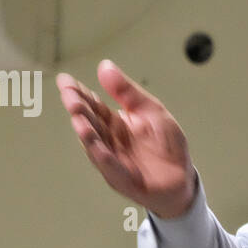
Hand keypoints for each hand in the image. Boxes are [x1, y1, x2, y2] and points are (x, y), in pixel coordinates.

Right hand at [57, 60, 196, 217]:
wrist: (183, 178)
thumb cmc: (166, 144)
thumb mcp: (151, 111)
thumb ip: (128, 92)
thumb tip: (104, 65)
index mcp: (115, 124)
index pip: (93, 107)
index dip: (79, 94)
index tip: (65, 81)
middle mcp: (109, 142)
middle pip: (91, 124)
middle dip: (79, 111)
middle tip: (69, 96)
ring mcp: (114, 162)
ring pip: (97, 147)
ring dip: (87, 134)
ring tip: (78, 119)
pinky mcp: (126, 181)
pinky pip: (114, 169)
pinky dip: (105, 159)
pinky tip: (99, 148)